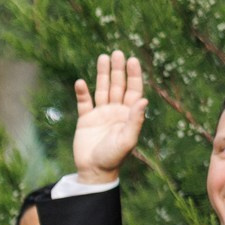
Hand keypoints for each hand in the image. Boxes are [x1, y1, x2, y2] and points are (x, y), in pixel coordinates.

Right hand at [69, 51, 145, 185]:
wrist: (94, 171)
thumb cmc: (114, 157)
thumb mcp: (127, 139)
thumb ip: (135, 120)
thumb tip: (143, 100)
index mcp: (128, 114)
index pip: (133, 90)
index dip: (134, 75)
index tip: (132, 60)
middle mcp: (116, 111)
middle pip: (118, 85)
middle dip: (117, 69)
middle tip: (116, 53)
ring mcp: (101, 114)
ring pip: (102, 89)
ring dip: (102, 74)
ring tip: (102, 57)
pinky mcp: (86, 120)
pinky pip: (84, 103)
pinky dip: (82, 92)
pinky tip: (81, 82)